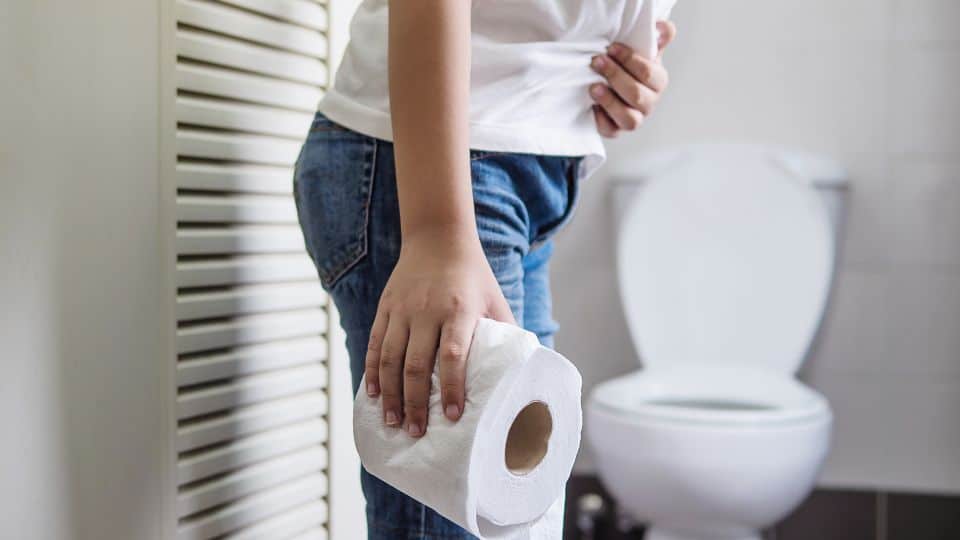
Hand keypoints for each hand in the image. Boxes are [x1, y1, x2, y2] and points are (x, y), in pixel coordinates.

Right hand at [364, 227, 514, 437]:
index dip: (453, 387)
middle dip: (416, 402)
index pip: (453, 354)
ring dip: (391, 394)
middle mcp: (427, 310)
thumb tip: (524, 374)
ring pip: (390, 358)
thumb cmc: (474, 277)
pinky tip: (373, 395)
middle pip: (416, 364)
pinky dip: (372, 372)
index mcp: (459, 310)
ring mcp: (402, 309)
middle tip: (417, 432)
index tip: (454, 416)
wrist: (438, 238)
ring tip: (393, 422)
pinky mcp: (385, 308)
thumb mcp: (496, 301)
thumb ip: (507, 335)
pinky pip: (375, 344)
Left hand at [589, 20, 677, 137]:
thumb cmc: (628, 65)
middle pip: (637, 95)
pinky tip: (592, 106)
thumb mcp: (642, 49)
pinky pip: (611, 131)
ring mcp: (634, 118)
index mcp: (658, 82)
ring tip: (593, 87)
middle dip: (615, 76)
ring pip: (629, 119)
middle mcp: (649, 103)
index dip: (629, 60)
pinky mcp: (616, 130)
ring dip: (610, 102)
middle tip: (596, 62)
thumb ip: (656, 37)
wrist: (610, 81)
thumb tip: (661, 28)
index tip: (611, 47)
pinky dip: (601, 120)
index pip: (649, 74)